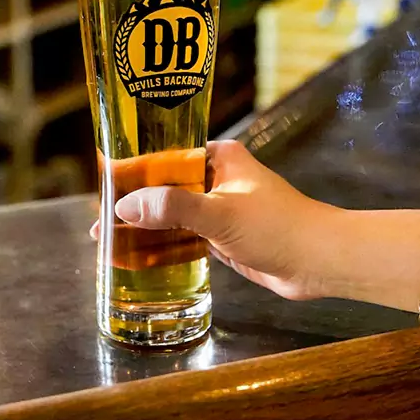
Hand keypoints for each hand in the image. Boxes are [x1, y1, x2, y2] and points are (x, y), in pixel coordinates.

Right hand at [103, 140, 340, 300]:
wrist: (320, 262)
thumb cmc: (276, 226)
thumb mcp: (220, 212)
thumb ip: (173, 206)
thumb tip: (124, 207)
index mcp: (219, 157)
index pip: (166, 159)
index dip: (133, 174)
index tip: (103, 191)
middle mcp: (217, 178)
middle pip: (165, 189)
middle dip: (134, 206)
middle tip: (99, 226)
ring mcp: (220, 209)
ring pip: (173, 216)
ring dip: (147, 229)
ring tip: (110, 244)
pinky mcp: (224, 237)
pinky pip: (185, 238)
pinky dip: (164, 247)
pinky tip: (139, 260)